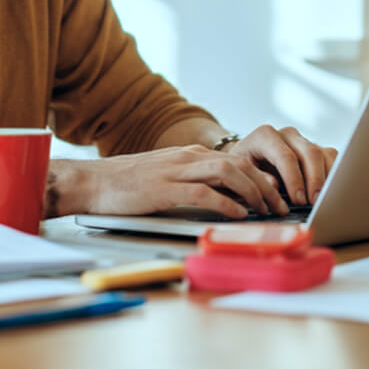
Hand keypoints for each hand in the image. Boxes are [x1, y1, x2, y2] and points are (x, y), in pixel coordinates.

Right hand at [54, 145, 290, 218]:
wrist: (91, 182)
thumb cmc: (124, 185)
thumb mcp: (163, 177)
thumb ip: (189, 182)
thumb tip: (220, 199)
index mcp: (187, 154)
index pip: (234, 159)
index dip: (259, 176)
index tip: (273, 194)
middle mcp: (186, 158)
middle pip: (237, 163)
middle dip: (263, 184)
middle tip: (277, 205)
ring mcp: (175, 171)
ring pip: (227, 172)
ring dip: (251, 191)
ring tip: (264, 209)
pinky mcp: (164, 189)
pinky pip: (204, 193)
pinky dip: (226, 204)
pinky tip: (238, 214)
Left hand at [225, 125, 337, 206]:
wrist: (247, 159)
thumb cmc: (243, 168)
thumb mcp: (242, 174)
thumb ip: (257, 179)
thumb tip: (275, 187)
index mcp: (265, 136)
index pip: (285, 155)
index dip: (294, 179)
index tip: (298, 200)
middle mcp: (286, 134)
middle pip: (309, 153)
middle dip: (314, 180)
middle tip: (314, 203)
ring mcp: (302, 140)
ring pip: (324, 154)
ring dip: (327, 179)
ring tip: (324, 200)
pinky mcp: (316, 148)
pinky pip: (332, 157)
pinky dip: (335, 175)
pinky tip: (331, 191)